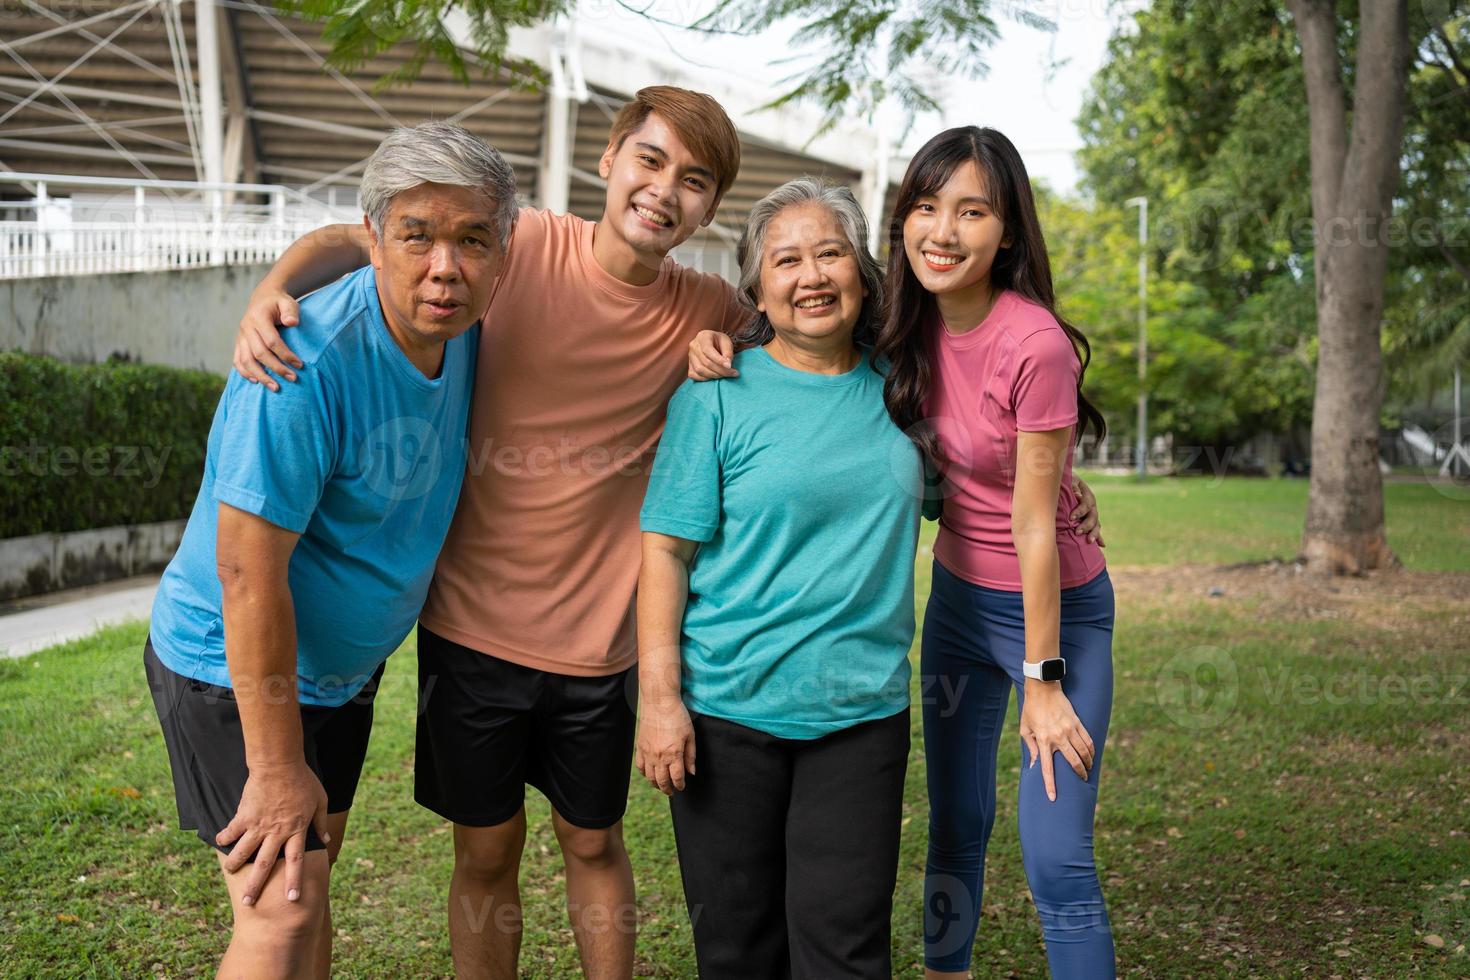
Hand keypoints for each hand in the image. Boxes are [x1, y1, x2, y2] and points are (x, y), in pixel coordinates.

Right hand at [216, 761, 330, 905]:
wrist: (280, 763)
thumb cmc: (303, 780)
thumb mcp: (320, 800)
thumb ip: (321, 822)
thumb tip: (327, 840)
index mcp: (296, 830)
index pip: (296, 862)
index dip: (294, 881)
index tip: (292, 899)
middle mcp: (276, 832)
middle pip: (265, 864)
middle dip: (256, 885)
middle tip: (248, 903)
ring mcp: (258, 825)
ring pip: (244, 851)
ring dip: (234, 865)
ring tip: (228, 873)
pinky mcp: (244, 815)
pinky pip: (231, 831)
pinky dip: (224, 837)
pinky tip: (218, 842)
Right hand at [234, 286, 303, 390]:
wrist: (263, 299)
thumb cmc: (279, 303)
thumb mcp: (288, 302)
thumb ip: (290, 311)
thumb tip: (292, 323)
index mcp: (258, 317)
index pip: (272, 341)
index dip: (285, 354)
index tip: (300, 365)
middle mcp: (246, 328)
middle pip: (259, 353)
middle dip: (276, 368)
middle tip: (293, 378)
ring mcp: (240, 336)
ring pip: (246, 360)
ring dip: (261, 376)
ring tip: (276, 388)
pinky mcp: (238, 343)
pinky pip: (237, 360)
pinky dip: (245, 372)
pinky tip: (256, 381)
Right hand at [634, 700, 696, 794]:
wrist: (659, 702)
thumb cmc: (678, 716)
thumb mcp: (690, 735)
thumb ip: (691, 756)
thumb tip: (691, 772)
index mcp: (674, 753)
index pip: (676, 778)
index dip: (679, 785)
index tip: (681, 787)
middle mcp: (659, 756)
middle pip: (662, 781)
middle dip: (667, 789)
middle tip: (671, 791)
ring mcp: (647, 752)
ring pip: (649, 777)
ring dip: (655, 784)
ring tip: (661, 785)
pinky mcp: (640, 747)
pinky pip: (640, 767)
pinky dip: (645, 773)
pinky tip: (650, 774)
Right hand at [687, 330, 737, 380]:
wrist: (712, 342)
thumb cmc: (720, 342)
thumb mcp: (727, 342)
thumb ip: (728, 352)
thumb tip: (727, 365)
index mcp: (703, 336)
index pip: (708, 350)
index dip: (718, 360)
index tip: (729, 366)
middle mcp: (693, 346)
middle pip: (705, 362)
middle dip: (720, 370)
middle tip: (732, 373)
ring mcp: (690, 356)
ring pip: (699, 370)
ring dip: (714, 375)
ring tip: (725, 375)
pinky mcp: (689, 365)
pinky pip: (694, 375)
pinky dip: (705, 379)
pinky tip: (715, 377)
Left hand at [1018, 681, 1094, 802]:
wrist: (1043, 689)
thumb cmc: (1031, 710)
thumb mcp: (1025, 729)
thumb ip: (1031, 748)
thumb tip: (1034, 765)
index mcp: (1043, 740)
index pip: (1047, 768)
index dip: (1050, 784)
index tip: (1053, 797)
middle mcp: (1058, 737)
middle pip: (1073, 761)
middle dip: (1080, 773)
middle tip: (1083, 779)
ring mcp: (1069, 729)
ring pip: (1084, 752)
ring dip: (1088, 762)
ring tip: (1089, 768)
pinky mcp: (1077, 722)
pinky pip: (1088, 740)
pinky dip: (1091, 749)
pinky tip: (1091, 755)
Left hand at [1070, 477, 1104, 546]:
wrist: (1067, 483)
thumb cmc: (1065, 481)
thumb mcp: (1069, 480)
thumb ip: (1073, 486)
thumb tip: (1077, 494)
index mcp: (1087, 495)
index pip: (1087, 503)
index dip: (1080, 511)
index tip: (1071, 518)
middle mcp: (1092, 505)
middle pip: (1093, 516)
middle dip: (1086, 525)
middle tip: (1077, 532)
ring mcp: (1092, 513)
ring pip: (1096, 524)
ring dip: (1093, 533)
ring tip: (1089, 541)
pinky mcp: (1090, 519)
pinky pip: (1096, 529)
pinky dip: (1099, 537)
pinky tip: (1102, 545)